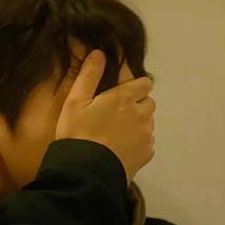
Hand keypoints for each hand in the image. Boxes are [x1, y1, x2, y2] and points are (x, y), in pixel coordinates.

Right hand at [55, 49, 155, 184]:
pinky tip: (121, 148)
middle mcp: (141, 114)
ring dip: (138, 124)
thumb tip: (99, 53)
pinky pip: (147, 142)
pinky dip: (138, 143)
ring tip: (117, 134)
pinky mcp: (147, 153)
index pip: (145, 83)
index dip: (135, 86)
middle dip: (137, 105)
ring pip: (148, 123)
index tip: (123, 93)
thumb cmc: (77, 134)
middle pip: (148, 103)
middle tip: (116, 115)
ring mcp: (146, 135)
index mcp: (124, 98)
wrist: (86, 172)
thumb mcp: (75, 102)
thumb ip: (89, 75)